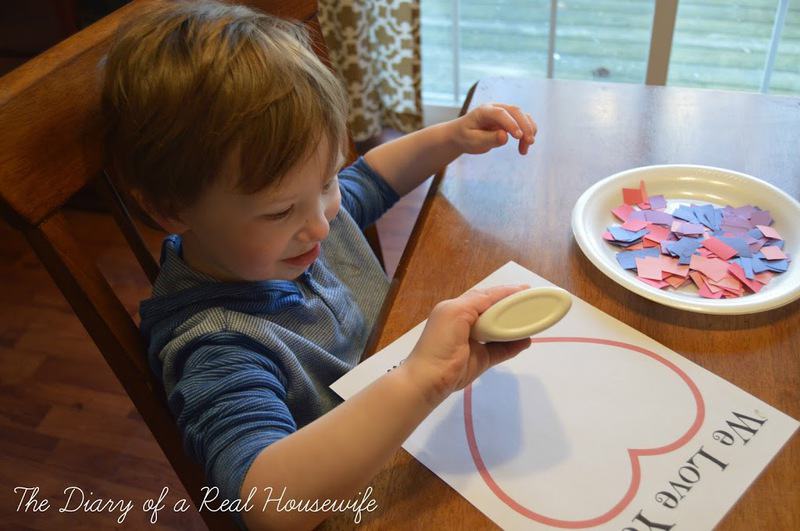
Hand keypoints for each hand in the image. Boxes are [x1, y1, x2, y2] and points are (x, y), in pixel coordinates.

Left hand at [404, 284, 533, 403]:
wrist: (429, 378)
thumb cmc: (440, 342)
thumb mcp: (456, 313)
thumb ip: (477, 301)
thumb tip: (499, 296)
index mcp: (457, 308)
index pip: (485, 295)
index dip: (505, 291)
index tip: (526, 289)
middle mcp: (466, 323)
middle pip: (494, 311)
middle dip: (512, 308)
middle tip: (533, 304)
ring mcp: (474, 342)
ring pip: (499, 330)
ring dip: (515, 327)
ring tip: (532, 322)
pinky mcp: (480, 359)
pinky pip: (501, 350)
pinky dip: (514, 346)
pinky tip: (526, 341)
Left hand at [452, 103, 537, 155]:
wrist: (462, 135)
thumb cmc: (466, 137)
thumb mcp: (472, 141)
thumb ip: (488, 138)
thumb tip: (505, 136)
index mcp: (484, 111)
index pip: (500, 113)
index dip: (511, 123)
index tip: (519, 137)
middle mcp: (496, 108)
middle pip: (515, 111)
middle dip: (525, 126)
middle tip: (529, 142)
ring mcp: (504, 112)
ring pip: (522, 116)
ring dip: (529, 130)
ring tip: (525, 150)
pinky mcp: (510, 119)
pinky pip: (523, 122)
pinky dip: (528, 132)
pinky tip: (526, 145)